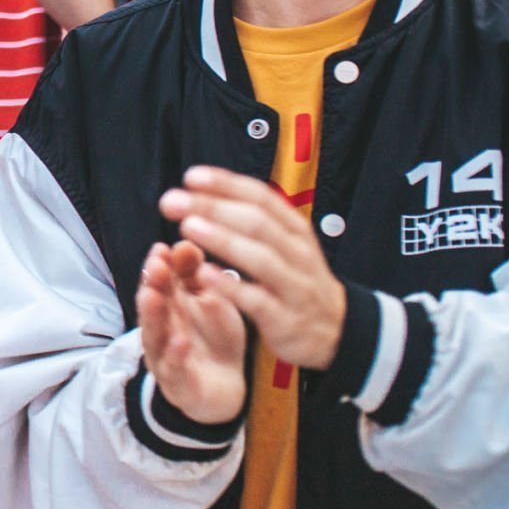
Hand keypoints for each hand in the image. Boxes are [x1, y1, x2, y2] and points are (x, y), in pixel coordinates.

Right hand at [136, 239, 247, 425]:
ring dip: (152, 315)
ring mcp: (165, 356)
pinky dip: (175, 355)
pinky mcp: (178, 383)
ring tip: (154, 296)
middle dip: (151, 284)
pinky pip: (174, 368)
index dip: (158, 265)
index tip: (162, 248)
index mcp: (171, 306)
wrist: (225, 387)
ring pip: (154, 334)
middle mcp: (161, 328)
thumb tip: (185, 244)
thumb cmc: (214, 337)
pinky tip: (181, 341)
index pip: (159, 281)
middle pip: (151, 304)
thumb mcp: (210, 300)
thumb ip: (196, 275)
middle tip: (156, 266)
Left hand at [159, 165, 348, 371]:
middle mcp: (297, 253)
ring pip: (259, 257)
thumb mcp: (285, 246)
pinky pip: (256, 299)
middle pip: (256, 222)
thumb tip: (203, 194)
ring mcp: (294, 286)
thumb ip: (252, 222)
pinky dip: (230, 285)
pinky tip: (203, 273)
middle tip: (172, 201)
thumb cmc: (295, 281)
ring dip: (222, 240)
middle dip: (213, 208)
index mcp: (294, 230)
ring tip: (188, 227)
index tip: (190, 176)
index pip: (260, 197)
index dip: (226, 185)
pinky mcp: (285, 318)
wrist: (335, 331)